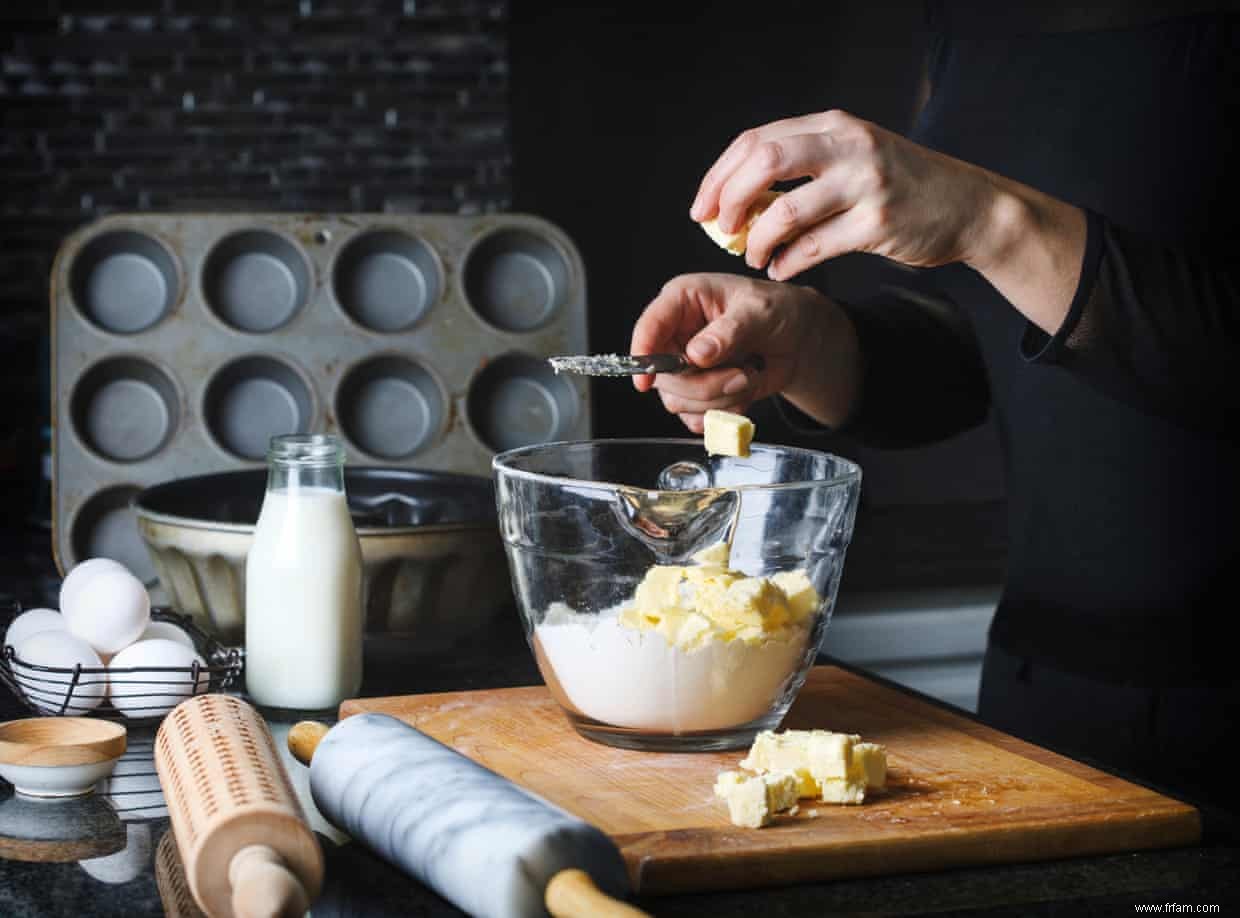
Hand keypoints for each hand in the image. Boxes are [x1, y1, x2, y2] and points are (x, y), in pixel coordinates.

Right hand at [630, 273, 859, 432]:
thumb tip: (697, 354)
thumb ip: (730, 331)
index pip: (650, 327)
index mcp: (682, 301)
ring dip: (720, 399)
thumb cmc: (777, 310)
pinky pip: (695, 418)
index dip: (643, 354)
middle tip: (742, 374)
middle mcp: (676, 335)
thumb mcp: (759, 311)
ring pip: (679, 401)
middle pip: (665, 375)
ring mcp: (684, 368)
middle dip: (705, 385)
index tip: (647, 380)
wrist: (797, 340)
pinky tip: (743, 392)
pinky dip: (723, 414)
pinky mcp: (696, 393)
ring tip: (748, 376)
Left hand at [690, 109, 1003, 280]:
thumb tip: (736, 201)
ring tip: (755, 256)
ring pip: (785, 212)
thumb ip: (802, 167)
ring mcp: (865, 184)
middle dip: (729, 201)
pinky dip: (789, 263)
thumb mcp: (852, 156)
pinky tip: (783, 270)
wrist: (970, 206)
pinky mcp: (878, 223)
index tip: (701, 208)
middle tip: (720, 230)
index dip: (718, 177)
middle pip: (763, 163)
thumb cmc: (902, 185)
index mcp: (833, 125)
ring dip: (758, 241)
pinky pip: (814, 248)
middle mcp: (848, 146)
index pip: (755, 141)